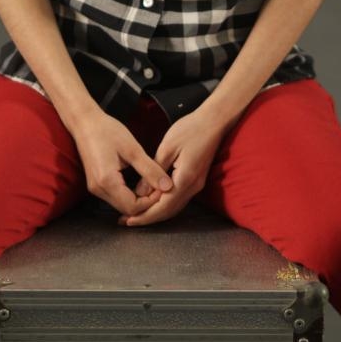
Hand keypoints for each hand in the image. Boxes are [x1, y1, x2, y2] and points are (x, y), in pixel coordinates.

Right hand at [70, 108, 174, 217]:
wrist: (85, 122)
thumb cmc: (107, 131)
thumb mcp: (133, 149)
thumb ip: (150, 170)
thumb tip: (167, 186)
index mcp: (107, 181)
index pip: (133, 207)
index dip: (151, 202)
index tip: (163, 188)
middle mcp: (98, 189)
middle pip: (126, 210)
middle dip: (146, 203)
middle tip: (160, 187)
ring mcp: (95, 188)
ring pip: (121, 205)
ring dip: (138, 200)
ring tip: (152, 185)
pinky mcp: (95, 184)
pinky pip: (115, 197)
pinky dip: (129, 195)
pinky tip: (139, 184)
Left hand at [117, 109, 225, 226]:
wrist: (214, 121)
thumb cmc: (190, 129)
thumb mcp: (167, 148)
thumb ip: (153, 172)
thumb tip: (139, 192)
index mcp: (185, 179)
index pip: (163, 207)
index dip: (145, 216)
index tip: (127, 219)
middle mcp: (193, 187)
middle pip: (168, 211)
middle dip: (147, 218)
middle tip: (127, 220)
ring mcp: (197, 184)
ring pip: (174, 207)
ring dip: (155, 212)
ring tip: (136, 213)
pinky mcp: (196, 179)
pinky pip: (178, 198)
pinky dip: (164, 203)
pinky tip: (152, 200)